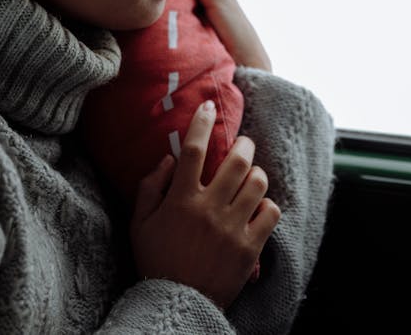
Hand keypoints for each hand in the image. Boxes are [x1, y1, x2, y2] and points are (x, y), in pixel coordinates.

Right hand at [130, 101, 280, 309]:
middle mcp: (209, 209)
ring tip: (251, 175)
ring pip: (257, 183)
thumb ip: (150, 187)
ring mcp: (232, 228)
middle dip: (244, 144)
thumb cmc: (155, 260)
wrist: (176, 304)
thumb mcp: (139, 224)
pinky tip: (258, 207)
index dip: (202, 123)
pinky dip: (267, 204)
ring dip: (256, 173)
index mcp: (181, 200)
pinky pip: (271, 212)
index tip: (208, 106)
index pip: (195, 150)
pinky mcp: (250, 247)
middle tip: (243, 143)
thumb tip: (168, 158)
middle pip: (237, 161)